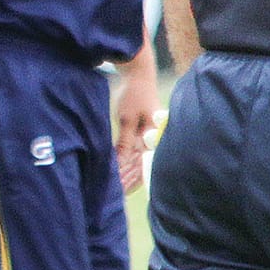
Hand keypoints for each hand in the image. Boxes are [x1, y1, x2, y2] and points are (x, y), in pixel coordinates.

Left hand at [114, 55, 162, 193]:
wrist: (139, 76)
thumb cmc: (134, 95)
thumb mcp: (127, 120)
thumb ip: (125, 143)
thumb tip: (120, 164)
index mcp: (155, 138)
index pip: (145, 166)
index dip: (133, 180)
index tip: (120, 190)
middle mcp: (154, 140)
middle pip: (142, 166)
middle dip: (128, 179)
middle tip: (115, 193)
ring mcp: (149, 137)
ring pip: (138, 161)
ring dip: (127, 173)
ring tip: (116, 186)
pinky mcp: (143, 134)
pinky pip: (136, 152)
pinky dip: (127, 161)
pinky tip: (119, 172)